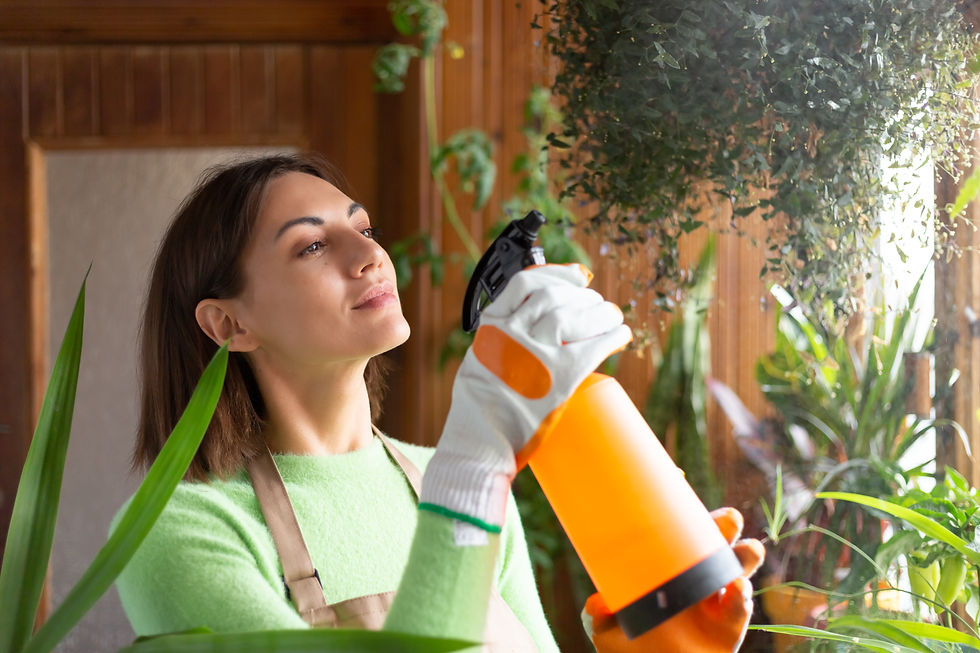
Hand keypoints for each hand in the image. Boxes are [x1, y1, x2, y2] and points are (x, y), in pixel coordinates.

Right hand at [420, 264, 631, 530]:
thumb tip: (531, 330)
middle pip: (557, 298)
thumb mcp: (480, 359)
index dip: (557, 274)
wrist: (478, 442)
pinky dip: (612, 338)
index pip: (526, 284)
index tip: (578, 275)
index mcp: (493, 327)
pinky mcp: (558, 380)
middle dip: (585, 297)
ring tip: (614, 318)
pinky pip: (593, 348)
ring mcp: (535, 356)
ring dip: (602, 314)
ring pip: (577, 316)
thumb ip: (501, 340)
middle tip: (599, 305)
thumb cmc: (479, 408)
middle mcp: (513, 335)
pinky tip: (621, 336)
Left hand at [585, 508, 764, 652]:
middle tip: (728, 518)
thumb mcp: (609, 630)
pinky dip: (742, 598)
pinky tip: (737, 589)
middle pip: (713, 543)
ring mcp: (715, 602)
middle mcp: (694, 579)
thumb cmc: (632, 650)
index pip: (677, 531)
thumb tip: (596, 603)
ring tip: (749, 550)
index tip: (678, 482)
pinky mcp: (730, 627)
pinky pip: (740, 609)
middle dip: (724, 526)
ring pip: (737, 570)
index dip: (681, 508)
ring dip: (745, 556)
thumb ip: (600, 616)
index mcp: (667, 568)